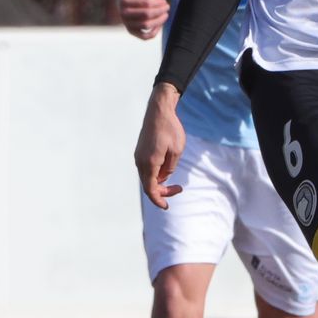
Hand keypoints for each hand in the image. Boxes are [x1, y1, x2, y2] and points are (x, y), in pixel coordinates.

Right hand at [119, 0, 167, 38]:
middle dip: (160, 11)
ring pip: (146, 25)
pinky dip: (154, 33)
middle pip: (146, 15)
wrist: (121, 2)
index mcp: (125, 0)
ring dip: (159, 21)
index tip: (164, 1)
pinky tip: (159, 25)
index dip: (158, 3)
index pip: (146, 3)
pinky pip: (144, 36)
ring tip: (165, 15)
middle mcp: (124, 13)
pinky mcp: (131, 31)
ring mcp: (127, 24)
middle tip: (167, 7)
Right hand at [135, 85, 185, 207]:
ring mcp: (138, 156)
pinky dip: (155, 174)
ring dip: (159, 182)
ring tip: (175, 179)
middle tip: (179, 189)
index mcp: (150, 163)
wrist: (159, 111)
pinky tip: (166, 169)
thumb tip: (164, 178)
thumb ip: (170, 168)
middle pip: (148, 184)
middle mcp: (140, 161)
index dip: (158, 200)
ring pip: (147, 177)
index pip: (151, 189)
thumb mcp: (177, 151)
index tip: (166, 206)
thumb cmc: (170, 129)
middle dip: (162, 191)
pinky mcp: (140, 152)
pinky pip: (146, 168)